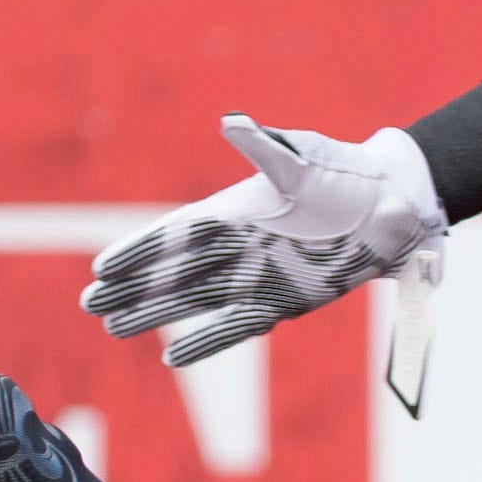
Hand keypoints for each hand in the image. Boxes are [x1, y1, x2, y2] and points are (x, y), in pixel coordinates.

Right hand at [85, 115, 450, 411]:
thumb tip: (234, 123)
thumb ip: (266, 149)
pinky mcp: (283, 301)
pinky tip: (172, 357)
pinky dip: (206, 342)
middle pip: (174, 273)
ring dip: (155, 315)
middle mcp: (238, 247)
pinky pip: (235, 327)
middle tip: (89, 305)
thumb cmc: (346, 176)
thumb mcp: (305, 161)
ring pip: (194, 302)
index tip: (101, 266)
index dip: (138, 251)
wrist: (392, 207)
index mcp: (235, 210)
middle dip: (132, 288)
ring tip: (113, 328)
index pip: (175, 235)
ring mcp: (258, 276)